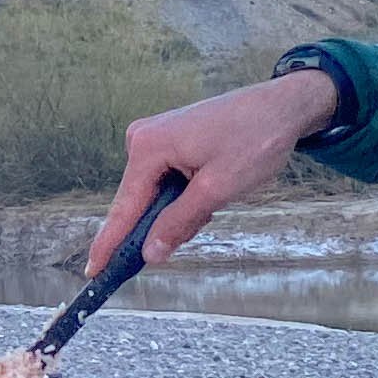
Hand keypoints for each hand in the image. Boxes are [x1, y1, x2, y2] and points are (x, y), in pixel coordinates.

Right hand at [87, 68, 340, 273]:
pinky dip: (186, 194)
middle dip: (165, 222)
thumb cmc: (255, 139)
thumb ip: (178, 222)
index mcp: (147, 147)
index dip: (110, 243)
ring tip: (218, 195)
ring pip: (157, 193)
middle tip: (204, 218)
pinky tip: (212, 187)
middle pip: (140, 201)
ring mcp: (156, 137)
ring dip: (182, 207)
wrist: (283, 106)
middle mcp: (143, 138)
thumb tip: (149, 253)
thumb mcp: (217, 189)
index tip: (94, 271)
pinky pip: (167, 180)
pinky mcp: (170, 139)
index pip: (123, 207)